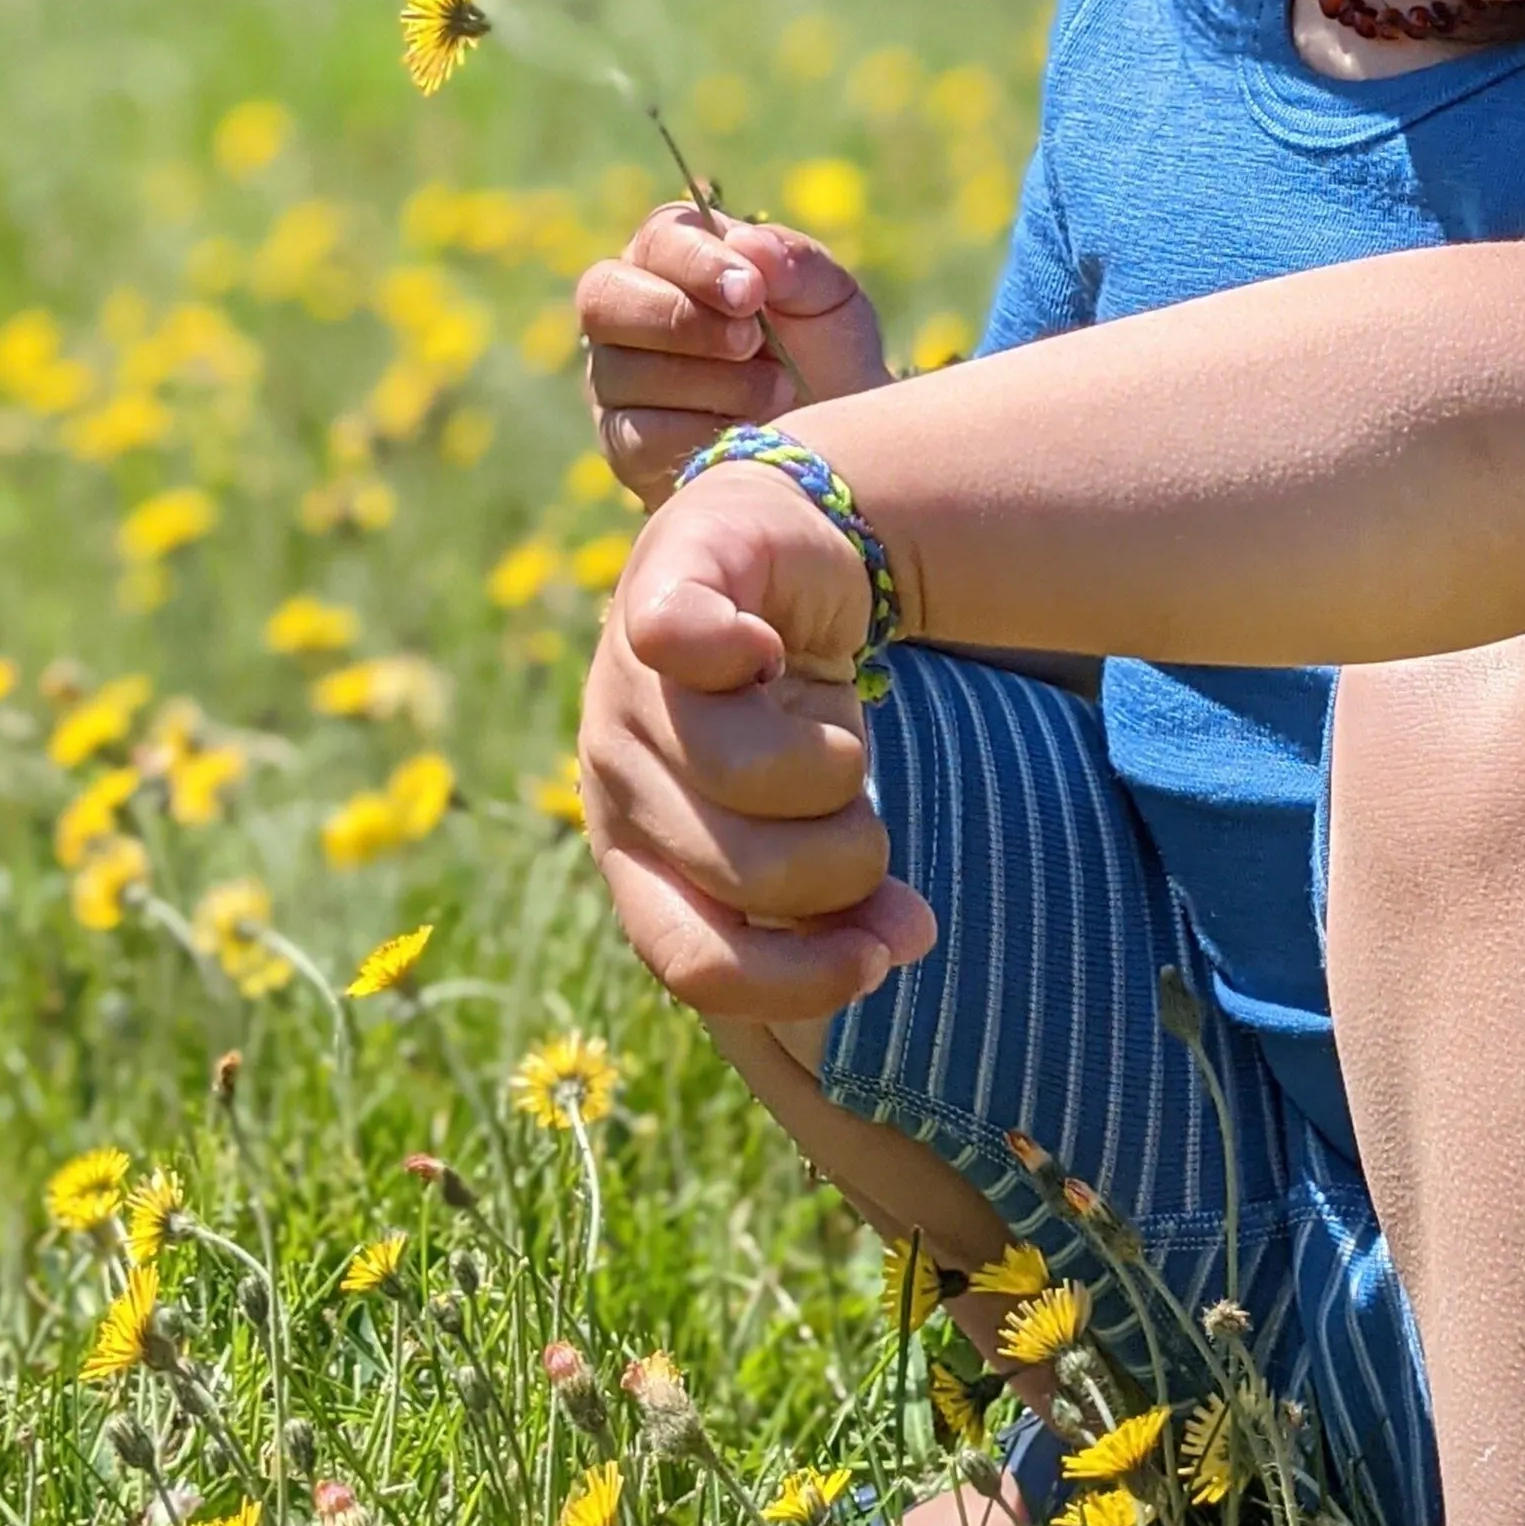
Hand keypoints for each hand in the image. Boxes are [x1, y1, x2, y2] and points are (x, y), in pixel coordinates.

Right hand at [579, 203, 889, 502]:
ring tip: (777, 388)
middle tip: (752, 341)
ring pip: (623, 370)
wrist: (836, 449)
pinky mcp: (625, 446)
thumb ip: (796, 262)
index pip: (656, 238)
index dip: (697, 261)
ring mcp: (616, 382)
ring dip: (713, 382)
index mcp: (676, 259)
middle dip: (683, 320)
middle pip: (605, 297)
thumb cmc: (826, 360)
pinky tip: (750, 431)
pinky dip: (704, 433)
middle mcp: (628, 314)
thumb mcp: (830, 302)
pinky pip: (640, 436)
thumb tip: (746, 241)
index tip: (752, 291)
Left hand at [579, 463, 937, 1019]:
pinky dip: (735, 647)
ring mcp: (627, 687)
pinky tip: (769, 648)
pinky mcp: (660, 592)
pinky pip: (684, 641)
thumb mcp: (813, 815)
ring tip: (838, 736)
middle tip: (862, 815)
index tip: (878, 959)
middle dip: (843, 858)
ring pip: (743, 772)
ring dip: (835, 762)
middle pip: (743, 872)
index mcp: (637, 855)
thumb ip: (843, 897)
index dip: (793, 976)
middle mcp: (616, 781)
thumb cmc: (788, 707)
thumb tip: (909, 944)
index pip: (689, 959)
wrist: (776, 549)